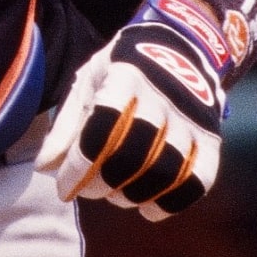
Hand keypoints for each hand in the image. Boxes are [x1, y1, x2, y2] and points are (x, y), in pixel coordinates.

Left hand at [37, 35, 221, 216]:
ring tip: (115, 194)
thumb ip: (66, 125)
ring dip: (133, 195)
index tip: (65, 187)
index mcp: (126, 76)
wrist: (178, 48)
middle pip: (133, 155)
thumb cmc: (121, 72)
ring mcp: (191, 118)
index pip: (101, 128)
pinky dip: (171, 202)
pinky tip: (148, 208)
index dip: (78, 166)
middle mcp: (163, 96)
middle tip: (89, 189)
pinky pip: (199, 180)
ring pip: (166, 172)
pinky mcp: (211, 138)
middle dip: (103, 184)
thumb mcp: (88, 83)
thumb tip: (45, 168)